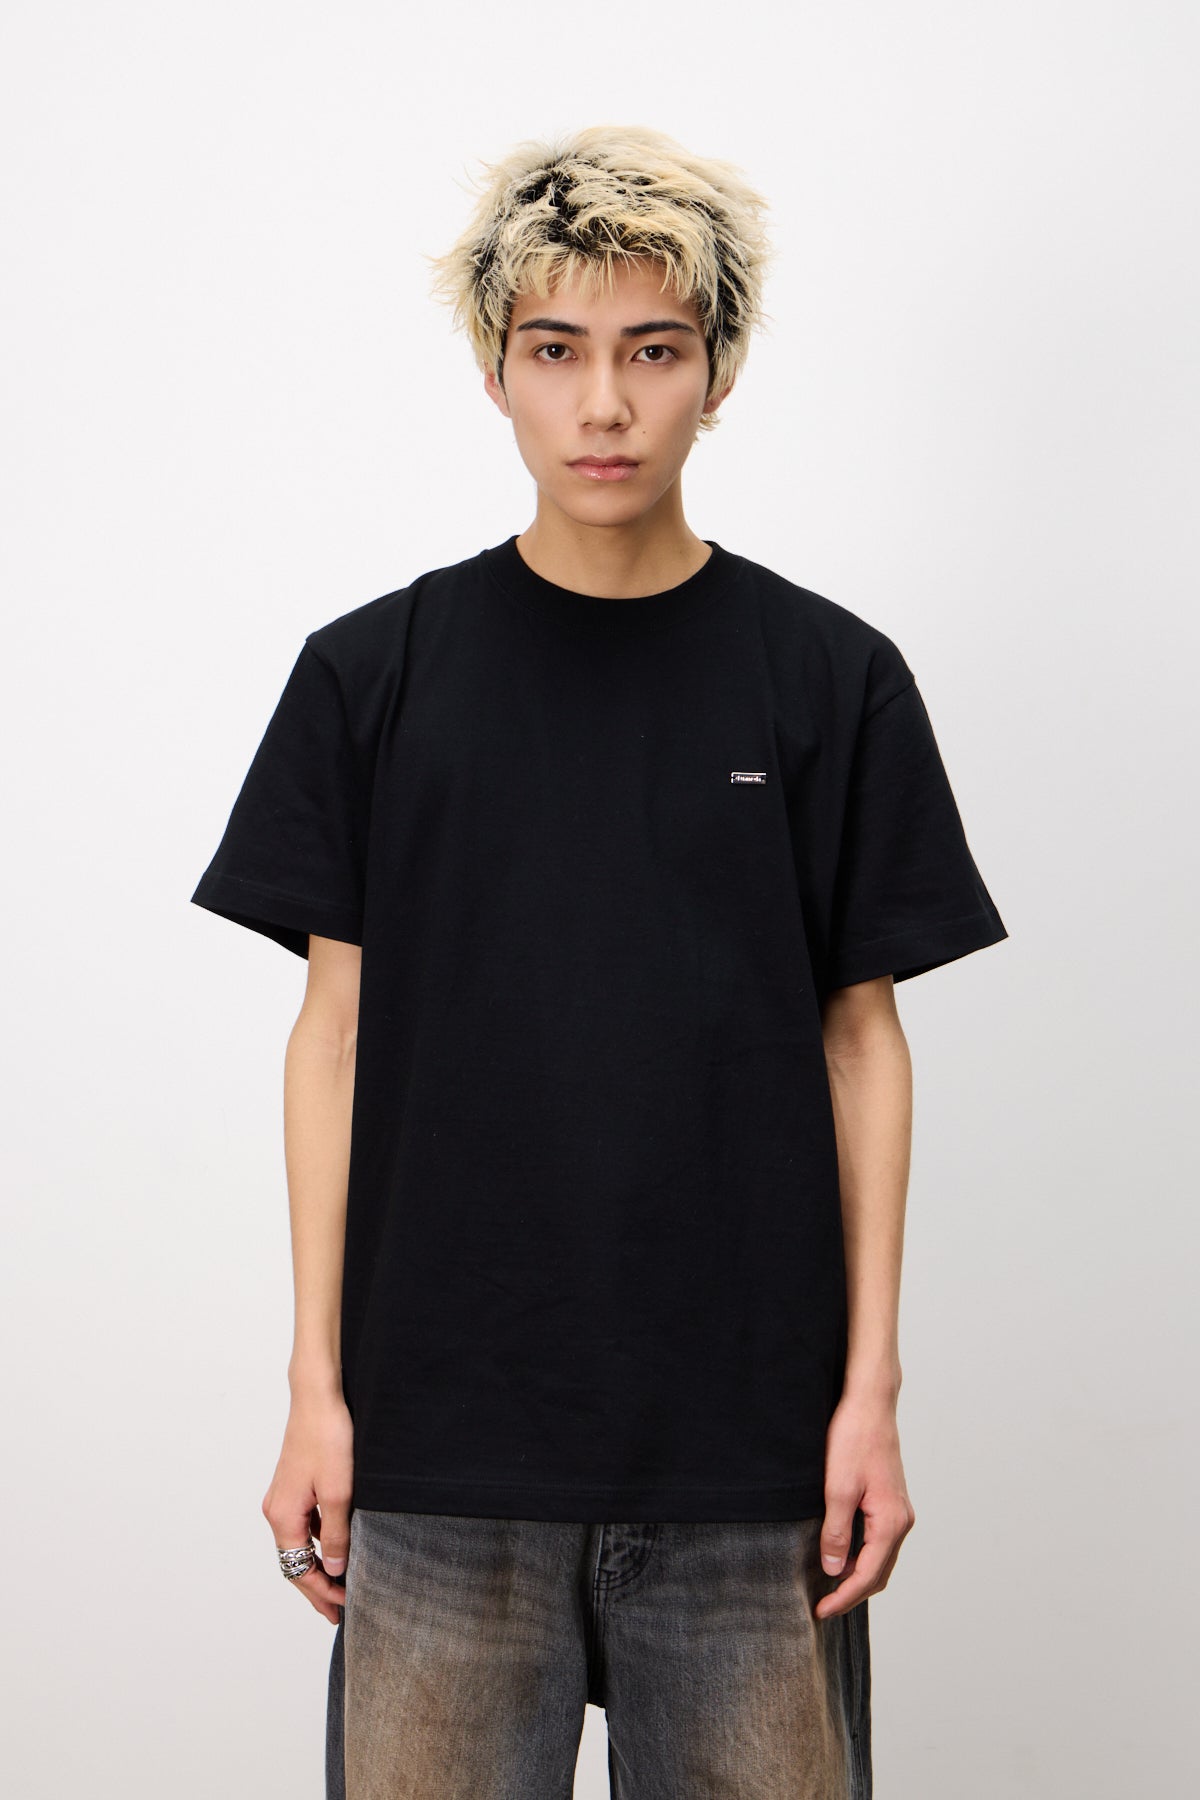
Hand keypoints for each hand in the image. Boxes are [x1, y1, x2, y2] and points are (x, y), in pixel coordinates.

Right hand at [261, 1388, 353, 1624]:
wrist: (317, 1398)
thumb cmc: (328, 1438)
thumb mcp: (339, 1492)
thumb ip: (336, 1534)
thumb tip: (335, 1568)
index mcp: (283, 1516)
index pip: (298, 1570)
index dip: (321, 1592)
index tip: (344, 1607)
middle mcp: (276, 1510)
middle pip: (294, 1561)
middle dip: (317, 1587)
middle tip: (338, 1612)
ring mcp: (283, 1497)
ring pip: (298, 1543)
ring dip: (318, 1565)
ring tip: (340, 1585)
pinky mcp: (293, 1485)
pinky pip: (303, 1525)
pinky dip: (317, 1542)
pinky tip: (335, 1545)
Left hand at [815, 1389, 914, 1619]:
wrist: (869, 1404)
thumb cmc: (854, 1439)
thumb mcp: (837, 1488)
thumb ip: (836, 1532)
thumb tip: (835, 1571)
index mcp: (891, 1521)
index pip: (868, 1575)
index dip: (844, 1597)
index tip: (821, 1611)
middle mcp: (902, 1520)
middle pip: (879, 1573)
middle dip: (852, 1593)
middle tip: (823, 1606)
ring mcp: (899, 1511)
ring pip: (881, 1558)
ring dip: (859, 1576)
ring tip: (829, 1588)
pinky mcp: (891, 1501)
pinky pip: (880, 1541)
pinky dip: (863, 1557)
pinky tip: (842, 1556)